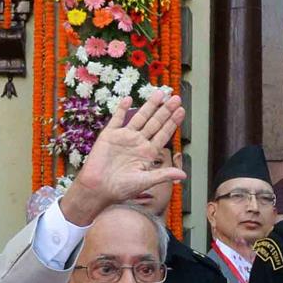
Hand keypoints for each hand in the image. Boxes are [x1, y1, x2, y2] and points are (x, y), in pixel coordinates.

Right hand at [63, 93, 186, 224]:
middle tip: (176, 98)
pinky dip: (122, 109)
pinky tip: (129, 99)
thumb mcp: (145, 181)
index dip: (172, 123)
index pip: (163, 134)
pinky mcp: (110, 135)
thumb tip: (184, 175)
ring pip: (140, 117)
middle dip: (165, 111)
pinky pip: (117, 119)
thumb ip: (163, 175)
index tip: (181, 111)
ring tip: (159, 93)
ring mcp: (124, 137)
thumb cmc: (121, 189)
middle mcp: (138, 143)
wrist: (98, 188)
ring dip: (149, 105)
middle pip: (155, 123)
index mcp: (148, 153)